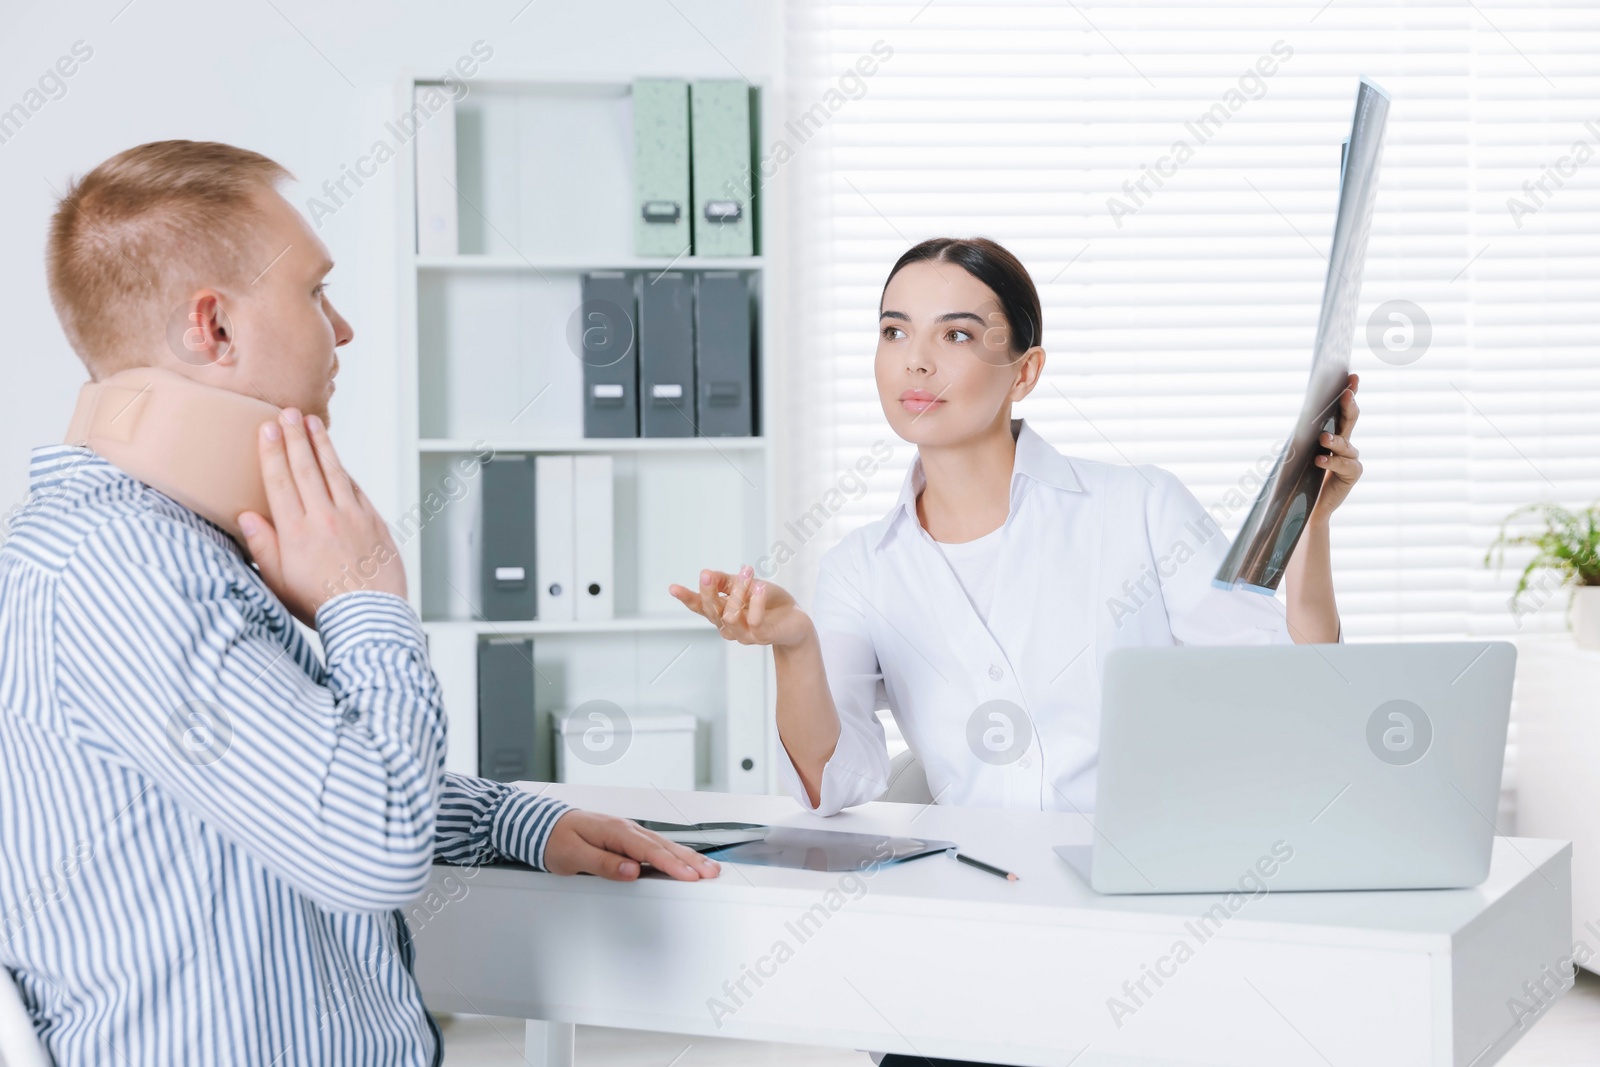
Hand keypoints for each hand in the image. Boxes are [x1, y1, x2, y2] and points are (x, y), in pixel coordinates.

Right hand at [237, 408, 406, 627]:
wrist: (369, 616)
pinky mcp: (374, 521)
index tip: (267, 429)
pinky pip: (356, 489)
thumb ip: (263, 547)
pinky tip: (336, 459)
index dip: (272, 452)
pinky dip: (344, 471)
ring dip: (322, 445)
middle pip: (306, 468)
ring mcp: (352, 516)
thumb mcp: (279, 582)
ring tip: (312, 423)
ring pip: (334, 472)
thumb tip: (247, 516)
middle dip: (295, 437)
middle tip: (287, 412)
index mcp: (296, 532)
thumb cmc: (321, 604)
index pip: (280, 481)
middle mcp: (324, 518)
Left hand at [542, 809, 721, 880]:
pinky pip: (656, 846)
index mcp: (615, 831)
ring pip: (664, 845)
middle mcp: (626, 829)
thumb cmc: (556, 839)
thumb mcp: (574, 857)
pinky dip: (674, 854)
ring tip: (708, 869)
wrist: (543, 825)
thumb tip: (631, 871)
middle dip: (690, 860)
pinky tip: (685, 862)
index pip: (650, 851)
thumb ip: (603, 864)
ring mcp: (628, 833)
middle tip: (712, 873)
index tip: (690, 876)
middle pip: (664, 846)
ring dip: (687, 857)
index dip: (672, 865)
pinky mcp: (627, 839)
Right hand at [669, 566, 814, 647]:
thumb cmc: (770, 603)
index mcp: (723, 614)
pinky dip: (756, 602)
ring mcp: (746, 634)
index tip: (673, 588)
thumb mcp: (747, 585)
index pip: (701, 607)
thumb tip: (706, 573)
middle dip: (708, 593)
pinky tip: (759, 587)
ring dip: (737, 593)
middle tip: (707, 574)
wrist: (797, 622)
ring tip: (747, 572)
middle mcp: (730, 627)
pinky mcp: (763, 636)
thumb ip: (726, 582)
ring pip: (730, 616)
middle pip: (711, 612)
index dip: (687, 598)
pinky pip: (755, 621)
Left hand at [1310, 373, 1361, 520]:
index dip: (1349, 392)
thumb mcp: (1299, 451)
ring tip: (1323, 439)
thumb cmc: (1300, 475)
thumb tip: (1299, 414)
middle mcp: (1345, 442)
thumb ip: (1304, 436)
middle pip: (1349, 420)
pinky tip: (1319, 460)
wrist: (1307, 506)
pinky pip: (1344, 466)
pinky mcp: (1352, 475)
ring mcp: (1351, 458)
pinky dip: (1331, 463)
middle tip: (1345, 395)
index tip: (1351, 376)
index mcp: (1333, 432)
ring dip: (1335, 441)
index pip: (1342, 409)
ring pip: (1346, 445)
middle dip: (1349, 406)